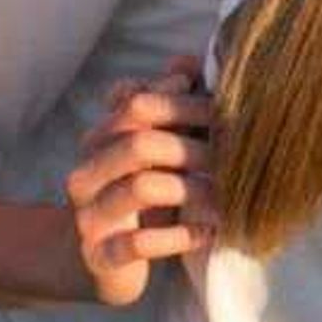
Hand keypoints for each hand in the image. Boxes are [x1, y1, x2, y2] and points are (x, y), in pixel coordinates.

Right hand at [65, 60, 216, 306]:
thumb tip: (186, 61)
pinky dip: (179, 237)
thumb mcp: (157, 147)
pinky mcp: (100, 255)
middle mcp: (88, 173)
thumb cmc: (143, 193)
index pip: (135, 105)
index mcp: (100, 140)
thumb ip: (170, 105)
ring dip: (192, 190)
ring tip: (227, 198)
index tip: (224, 112)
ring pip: (140, 188)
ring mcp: (90, 215)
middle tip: (233, 158)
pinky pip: (137, 243)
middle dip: (192, 148)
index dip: (182, 104)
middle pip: (139, 143)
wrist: (103, 261)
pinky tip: (208, 233)